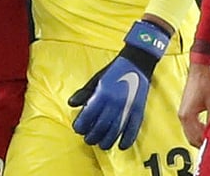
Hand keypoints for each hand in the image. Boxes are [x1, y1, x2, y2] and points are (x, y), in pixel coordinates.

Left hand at [68, 20, 169, 149]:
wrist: (136, 63)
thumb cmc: (113, 71)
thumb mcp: (96, 79)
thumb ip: (84, 93)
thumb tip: (71, 104)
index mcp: (102, 94)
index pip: (88, 116)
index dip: (81, 125)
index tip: (78, 129)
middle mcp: (114, 103)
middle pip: (101, 127)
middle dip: (92, 136)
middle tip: (88, 139)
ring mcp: (127, 108)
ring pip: (115, 132)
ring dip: (107, 141)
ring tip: (101, 144)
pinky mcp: (138, 111)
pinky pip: (133, 130)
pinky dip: (127, 140)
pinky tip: (121, 146)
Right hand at [178, 63, 209, 146]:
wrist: (201, 68)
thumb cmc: (206, 82)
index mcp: (187, 115)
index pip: (196, 138)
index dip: (207, 143)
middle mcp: (182, 115)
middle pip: (191, 138)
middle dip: (202, 143)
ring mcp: (183, 112)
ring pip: (190, 132)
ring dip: (200, 136)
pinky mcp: (186, 108)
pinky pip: (191, 126)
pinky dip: (199, 130)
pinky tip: (208, 129)